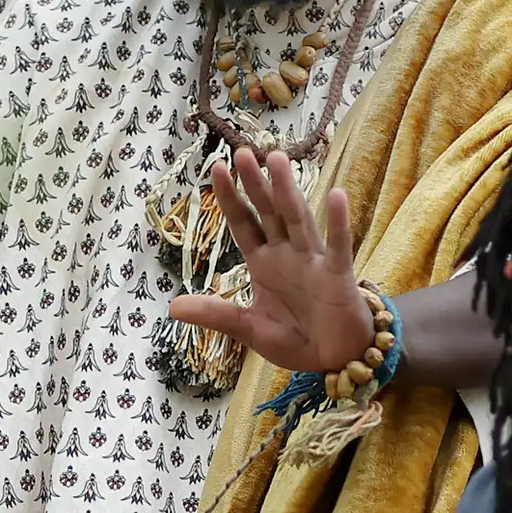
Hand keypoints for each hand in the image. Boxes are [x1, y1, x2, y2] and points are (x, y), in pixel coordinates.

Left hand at [168, 147, 376, 375]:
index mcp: (264, 263)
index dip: (230, 197)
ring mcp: (314, 261)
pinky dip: (337, 223)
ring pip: (298, 219)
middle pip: (268, 212)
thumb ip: (216, 314)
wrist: (335, 360)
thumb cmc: (296, 340)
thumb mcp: (249, 329)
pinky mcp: (338, 276)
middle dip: (256, 184)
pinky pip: (339, 246)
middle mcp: (287, 254)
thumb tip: (172, 307)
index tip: (215, 168)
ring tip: (277, 160)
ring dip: (288, 190)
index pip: (243, 224)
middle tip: (242, 152)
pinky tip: (336, 195)